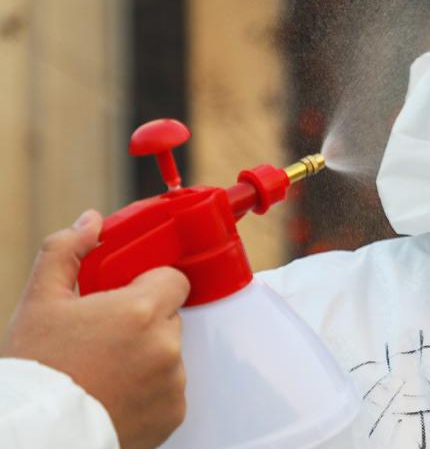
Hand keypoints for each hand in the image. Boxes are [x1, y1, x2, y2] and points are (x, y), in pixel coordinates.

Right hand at [0, 210, 190, 448]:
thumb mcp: (40, 301)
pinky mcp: (173, 413)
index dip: (149, 285)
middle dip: (144, 322)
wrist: (35, 432)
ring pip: (170, 354)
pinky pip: (170, 389)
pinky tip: (116, 394)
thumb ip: (66, 251)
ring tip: (106, 371)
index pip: (174, 280)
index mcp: (141, 310)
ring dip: (147, 357)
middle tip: (104, 338)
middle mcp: (165, 345)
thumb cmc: (37, 368)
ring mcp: (173, 382)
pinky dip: (150, 391)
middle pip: (170, 317)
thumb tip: (91, 221)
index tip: (126, 298)